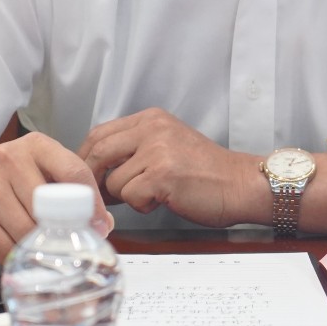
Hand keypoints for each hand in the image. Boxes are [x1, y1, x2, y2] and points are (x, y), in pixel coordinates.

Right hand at [0, 132, 112, 261]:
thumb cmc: (10, 190)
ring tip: (45, 250)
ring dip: (41, 247)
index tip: (99, 225)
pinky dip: (20, 257)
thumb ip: (71, 192)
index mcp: (34, 145)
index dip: (91, 203)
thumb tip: (103, 223)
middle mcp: (7, 158)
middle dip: (66, 230)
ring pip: (29, 229)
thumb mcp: (42, 177)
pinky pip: (7, 247)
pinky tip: (22, 254)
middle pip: (51, 204)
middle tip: (73, 244)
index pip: (73, 170)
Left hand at [79, 109, 258, 227]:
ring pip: (114, 181)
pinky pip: (130, 197)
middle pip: (99, 152)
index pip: (100, 133)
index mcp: (151, 119)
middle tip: (99, 197)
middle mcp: (153, 129)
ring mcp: (158, 150)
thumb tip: (96, 169)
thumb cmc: (206, 172)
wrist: (240, 184)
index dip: (86, 158)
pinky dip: (142, 206)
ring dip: (127, 197)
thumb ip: (134, 148)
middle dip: (94, 180)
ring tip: (152, 196)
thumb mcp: (167, 145)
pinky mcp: (163, 175)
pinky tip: (163, 201)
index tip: (86, 177)